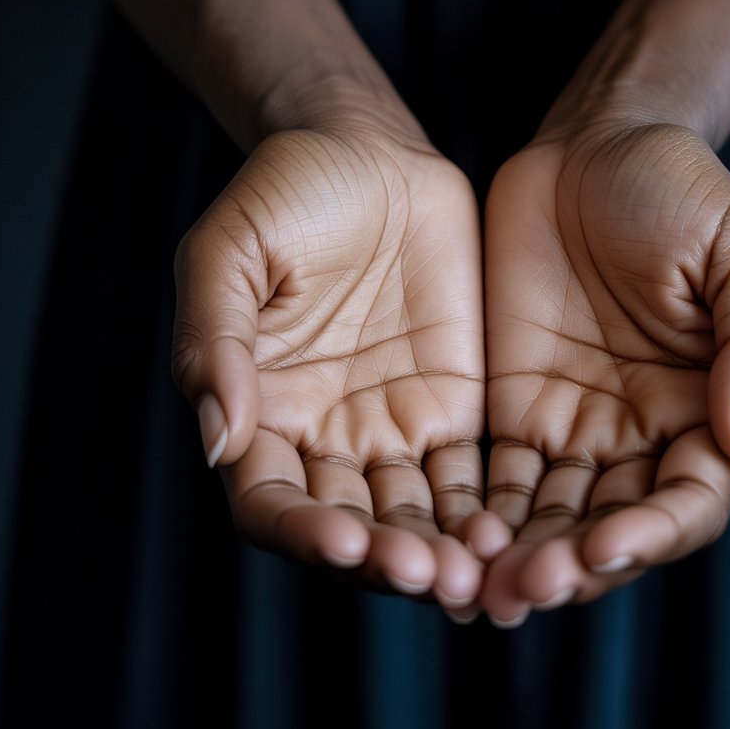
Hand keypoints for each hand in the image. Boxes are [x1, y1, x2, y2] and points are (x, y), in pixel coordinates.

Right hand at [172, 110, 507, 614]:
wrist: (369, 152)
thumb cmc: (286, 192)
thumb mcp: (230, 251)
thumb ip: (217, 341)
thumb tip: (217, 438)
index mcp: (260, 411)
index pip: (271, 502)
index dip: (302, 533)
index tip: (345, 542)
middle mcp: (324, 436)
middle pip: (351, 527)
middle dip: (388, 560)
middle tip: (433, 576)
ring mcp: (392, 426)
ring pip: (415, 516)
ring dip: (444, 552)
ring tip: (481, 573)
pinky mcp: (454, 407)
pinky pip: (470, 476)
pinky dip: (487, 512)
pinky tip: (512, 534)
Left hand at [480, 123, 729, 623]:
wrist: (593, 146)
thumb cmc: (680, 188)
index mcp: (705, 410)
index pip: (687, 502)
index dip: (652, 535)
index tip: (604, 546)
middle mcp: (639, 434)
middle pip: (608, 527)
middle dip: (569, 565)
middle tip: (522, 589)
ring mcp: (572, 424)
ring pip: (547, 516)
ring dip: (514, 557)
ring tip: (473, 587)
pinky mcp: (511, 405)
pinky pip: (493, 475)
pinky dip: (474, 513)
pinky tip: (444, 537)